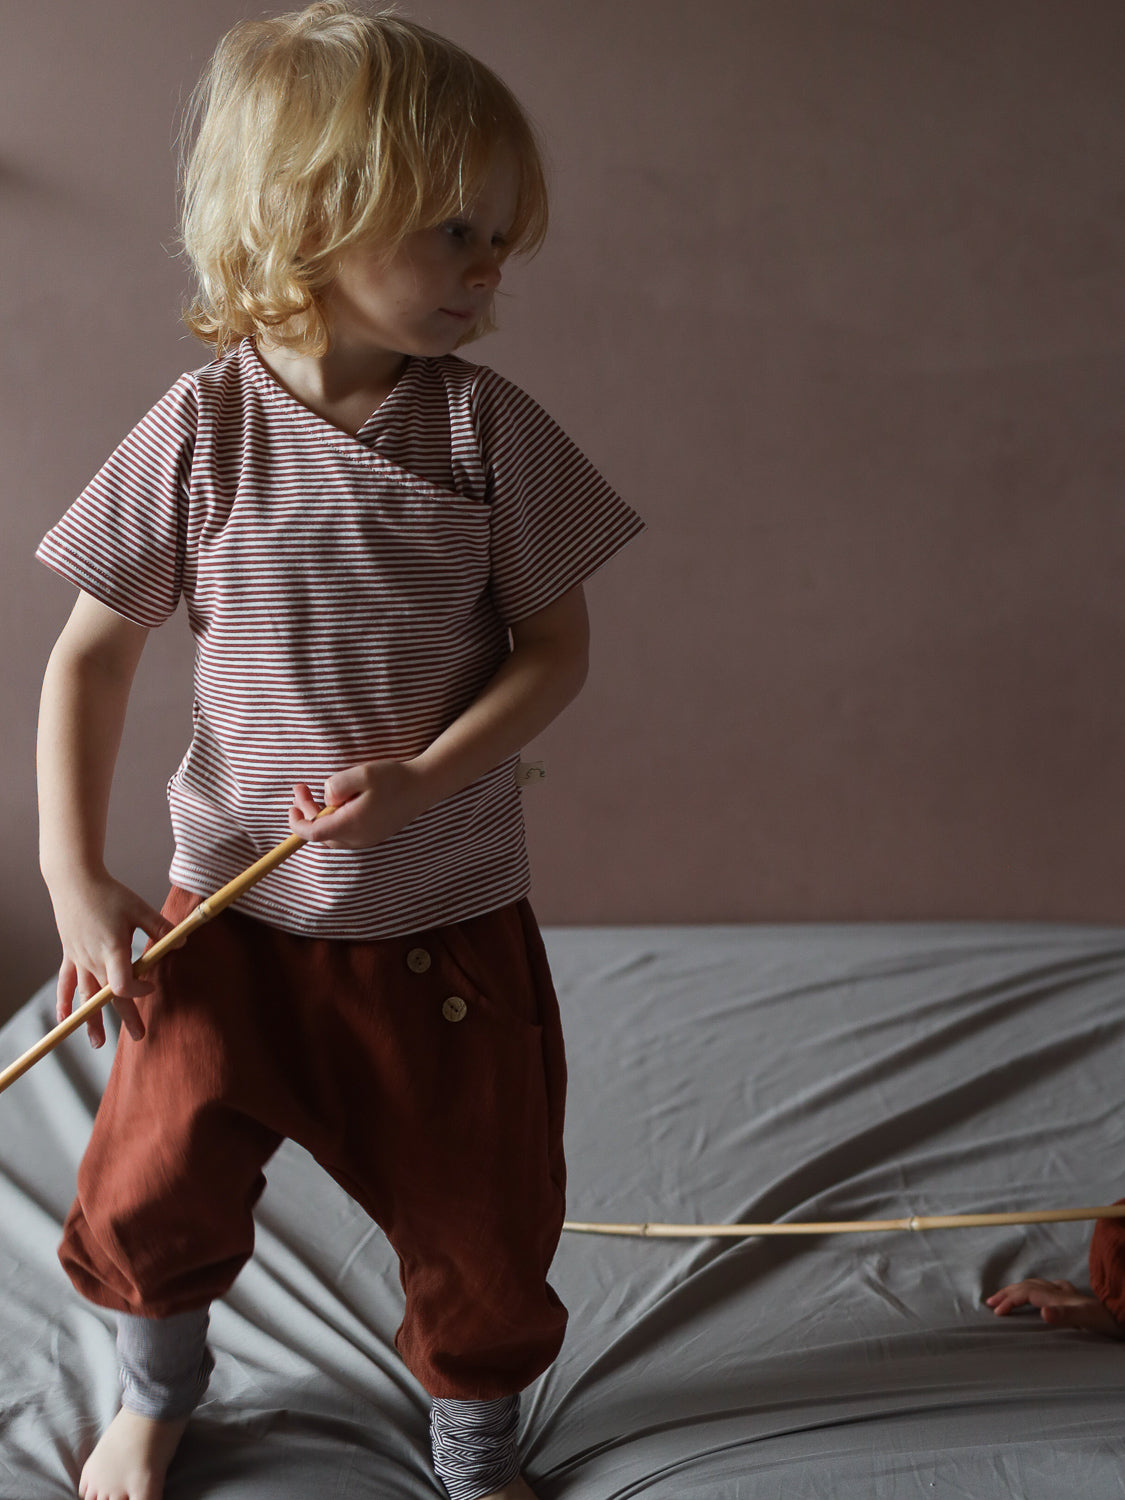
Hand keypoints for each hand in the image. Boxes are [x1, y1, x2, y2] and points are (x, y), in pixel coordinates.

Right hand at [47, 869, 174, 1047]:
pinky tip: (65, 1019)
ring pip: (86, 996)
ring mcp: (80, 958)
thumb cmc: (109, 893)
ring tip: (97, 1044)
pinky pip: (66, 983)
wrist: (73, 880)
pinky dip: (65, 1001)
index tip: (152, 984)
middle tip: (140, 1036)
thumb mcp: (139, 908)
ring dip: (91, 1020)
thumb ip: (161, 927)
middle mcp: (93, 959)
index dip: (138, 989)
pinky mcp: (70, 954)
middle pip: (109, 995)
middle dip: (126, 1016)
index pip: (123, 983)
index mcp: (112, 949)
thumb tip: (182, 942)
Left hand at [287, 759, 430, 849]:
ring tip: (315, 794)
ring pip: (332, 836)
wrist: (424, 786)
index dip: (297, 822)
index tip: (291, 805)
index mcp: (351, 824)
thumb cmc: (394, 778)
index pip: (313, 833)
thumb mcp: (363, 773)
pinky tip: (337, 802)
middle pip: (320, 835)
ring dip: (320, 817)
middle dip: (307, 812)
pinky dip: (334, 820)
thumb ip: (337, 784)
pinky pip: (345, 833)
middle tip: (301, 787)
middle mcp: (358, 838)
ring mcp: (367, 839)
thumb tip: (326, 797)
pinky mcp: (373, 835)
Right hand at [986, 1277, 1123, 1336]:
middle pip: (1026, 1286)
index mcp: (1056, 1296)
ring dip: (1018, 1290)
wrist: (1122, 1315)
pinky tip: (1041, 1295)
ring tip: (1006, 1297)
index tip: (996, 1313)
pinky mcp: (1074, 1298)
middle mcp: (1059, 1291)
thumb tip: (1042, 1312)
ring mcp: (1067, 1293)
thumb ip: (1064, 1315)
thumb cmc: (1105, 1320)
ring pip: (1035, 1285)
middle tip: (990, 1302)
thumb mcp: (1085, 1319)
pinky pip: (1047, 1289)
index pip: (1025, 1293)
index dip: (1008, 1301)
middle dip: (1007, 1293)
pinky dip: (1034, 1290)